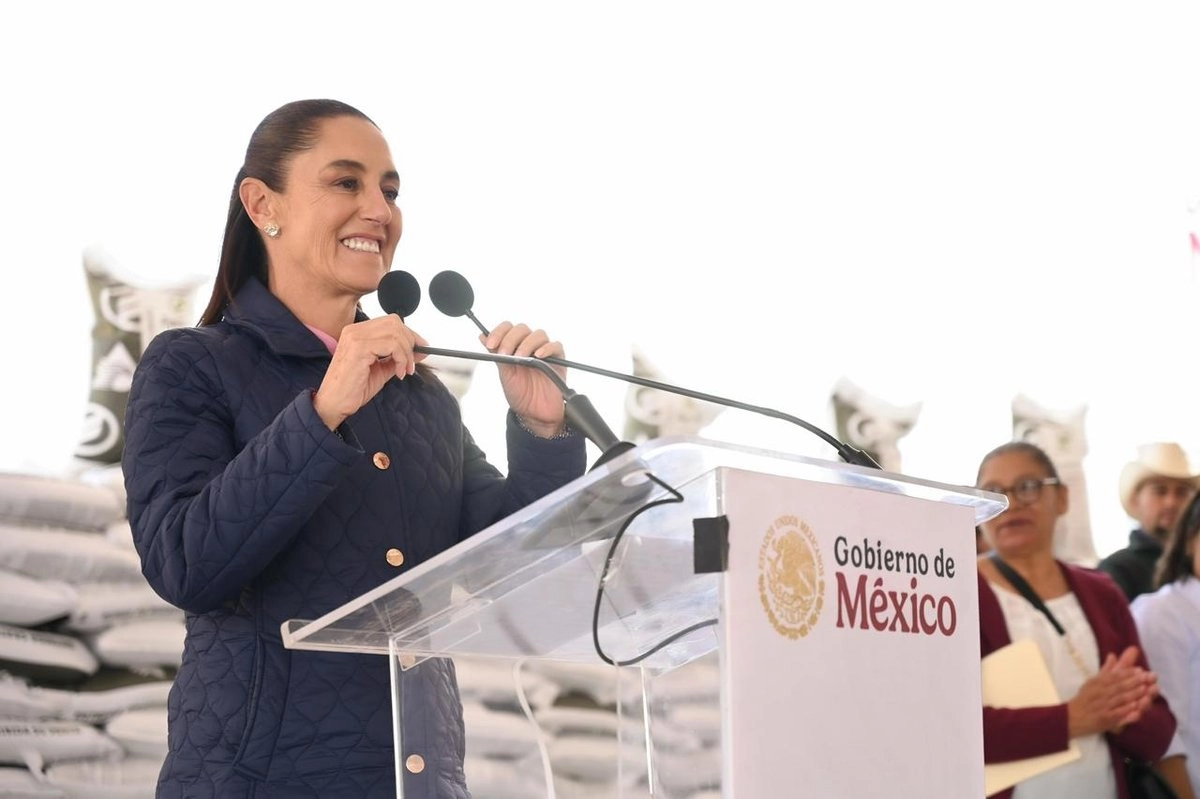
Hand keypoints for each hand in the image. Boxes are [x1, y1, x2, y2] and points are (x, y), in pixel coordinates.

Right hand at [313, 315, 427, 429]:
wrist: (335, 404)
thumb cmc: (353, 388)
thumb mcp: (381, 369)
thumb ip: (398, 357)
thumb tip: (420, 350)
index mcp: (357, 332)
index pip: (391, 322)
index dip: (409, 334)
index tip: (421, 348)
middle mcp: (354, 330)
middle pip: (395, 323)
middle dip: (410, 342)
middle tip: (411, 363)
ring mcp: (355, 337)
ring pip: (395, 333)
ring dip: (406, 353)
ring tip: (404, 371)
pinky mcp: (359, 348)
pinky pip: (391, 345)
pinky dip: (401, 359)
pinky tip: (398, 373)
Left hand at [482, 321, 565, 436]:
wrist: (534, 414)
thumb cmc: (520, 394)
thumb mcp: (504, 374)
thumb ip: (496, 354)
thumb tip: (482, 336)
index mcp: (515, 347)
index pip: (507, 328)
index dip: (498, 332)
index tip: (491, 344)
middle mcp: (529, 346)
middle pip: (522, 328)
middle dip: (511, 339)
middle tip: (505, 353)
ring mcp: (544, 352)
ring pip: (538, 334)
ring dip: (527, 343)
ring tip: (521, 357)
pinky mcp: (558, 360)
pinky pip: (556, 346)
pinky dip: (547, 348)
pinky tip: (538, 356)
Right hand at [1067, 646, 1157, 737]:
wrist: (1072, 717)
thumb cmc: (1084, 699)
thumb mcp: (1092, 682)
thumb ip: (1106, 670)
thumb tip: (1113, 655)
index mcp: (1097, 683)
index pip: (1114, 677)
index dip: (1127, 673)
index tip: (1140, 670)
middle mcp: (1100, 693)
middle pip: (1119, 687)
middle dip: (1134, 682)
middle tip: (1148, 677)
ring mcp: (1104, 707)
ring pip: (1120, 699)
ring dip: (1134, 694)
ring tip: (1146, 689)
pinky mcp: (1106, 719)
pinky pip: (1118, 714)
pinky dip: (1127, 710)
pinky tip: (1136, 707)